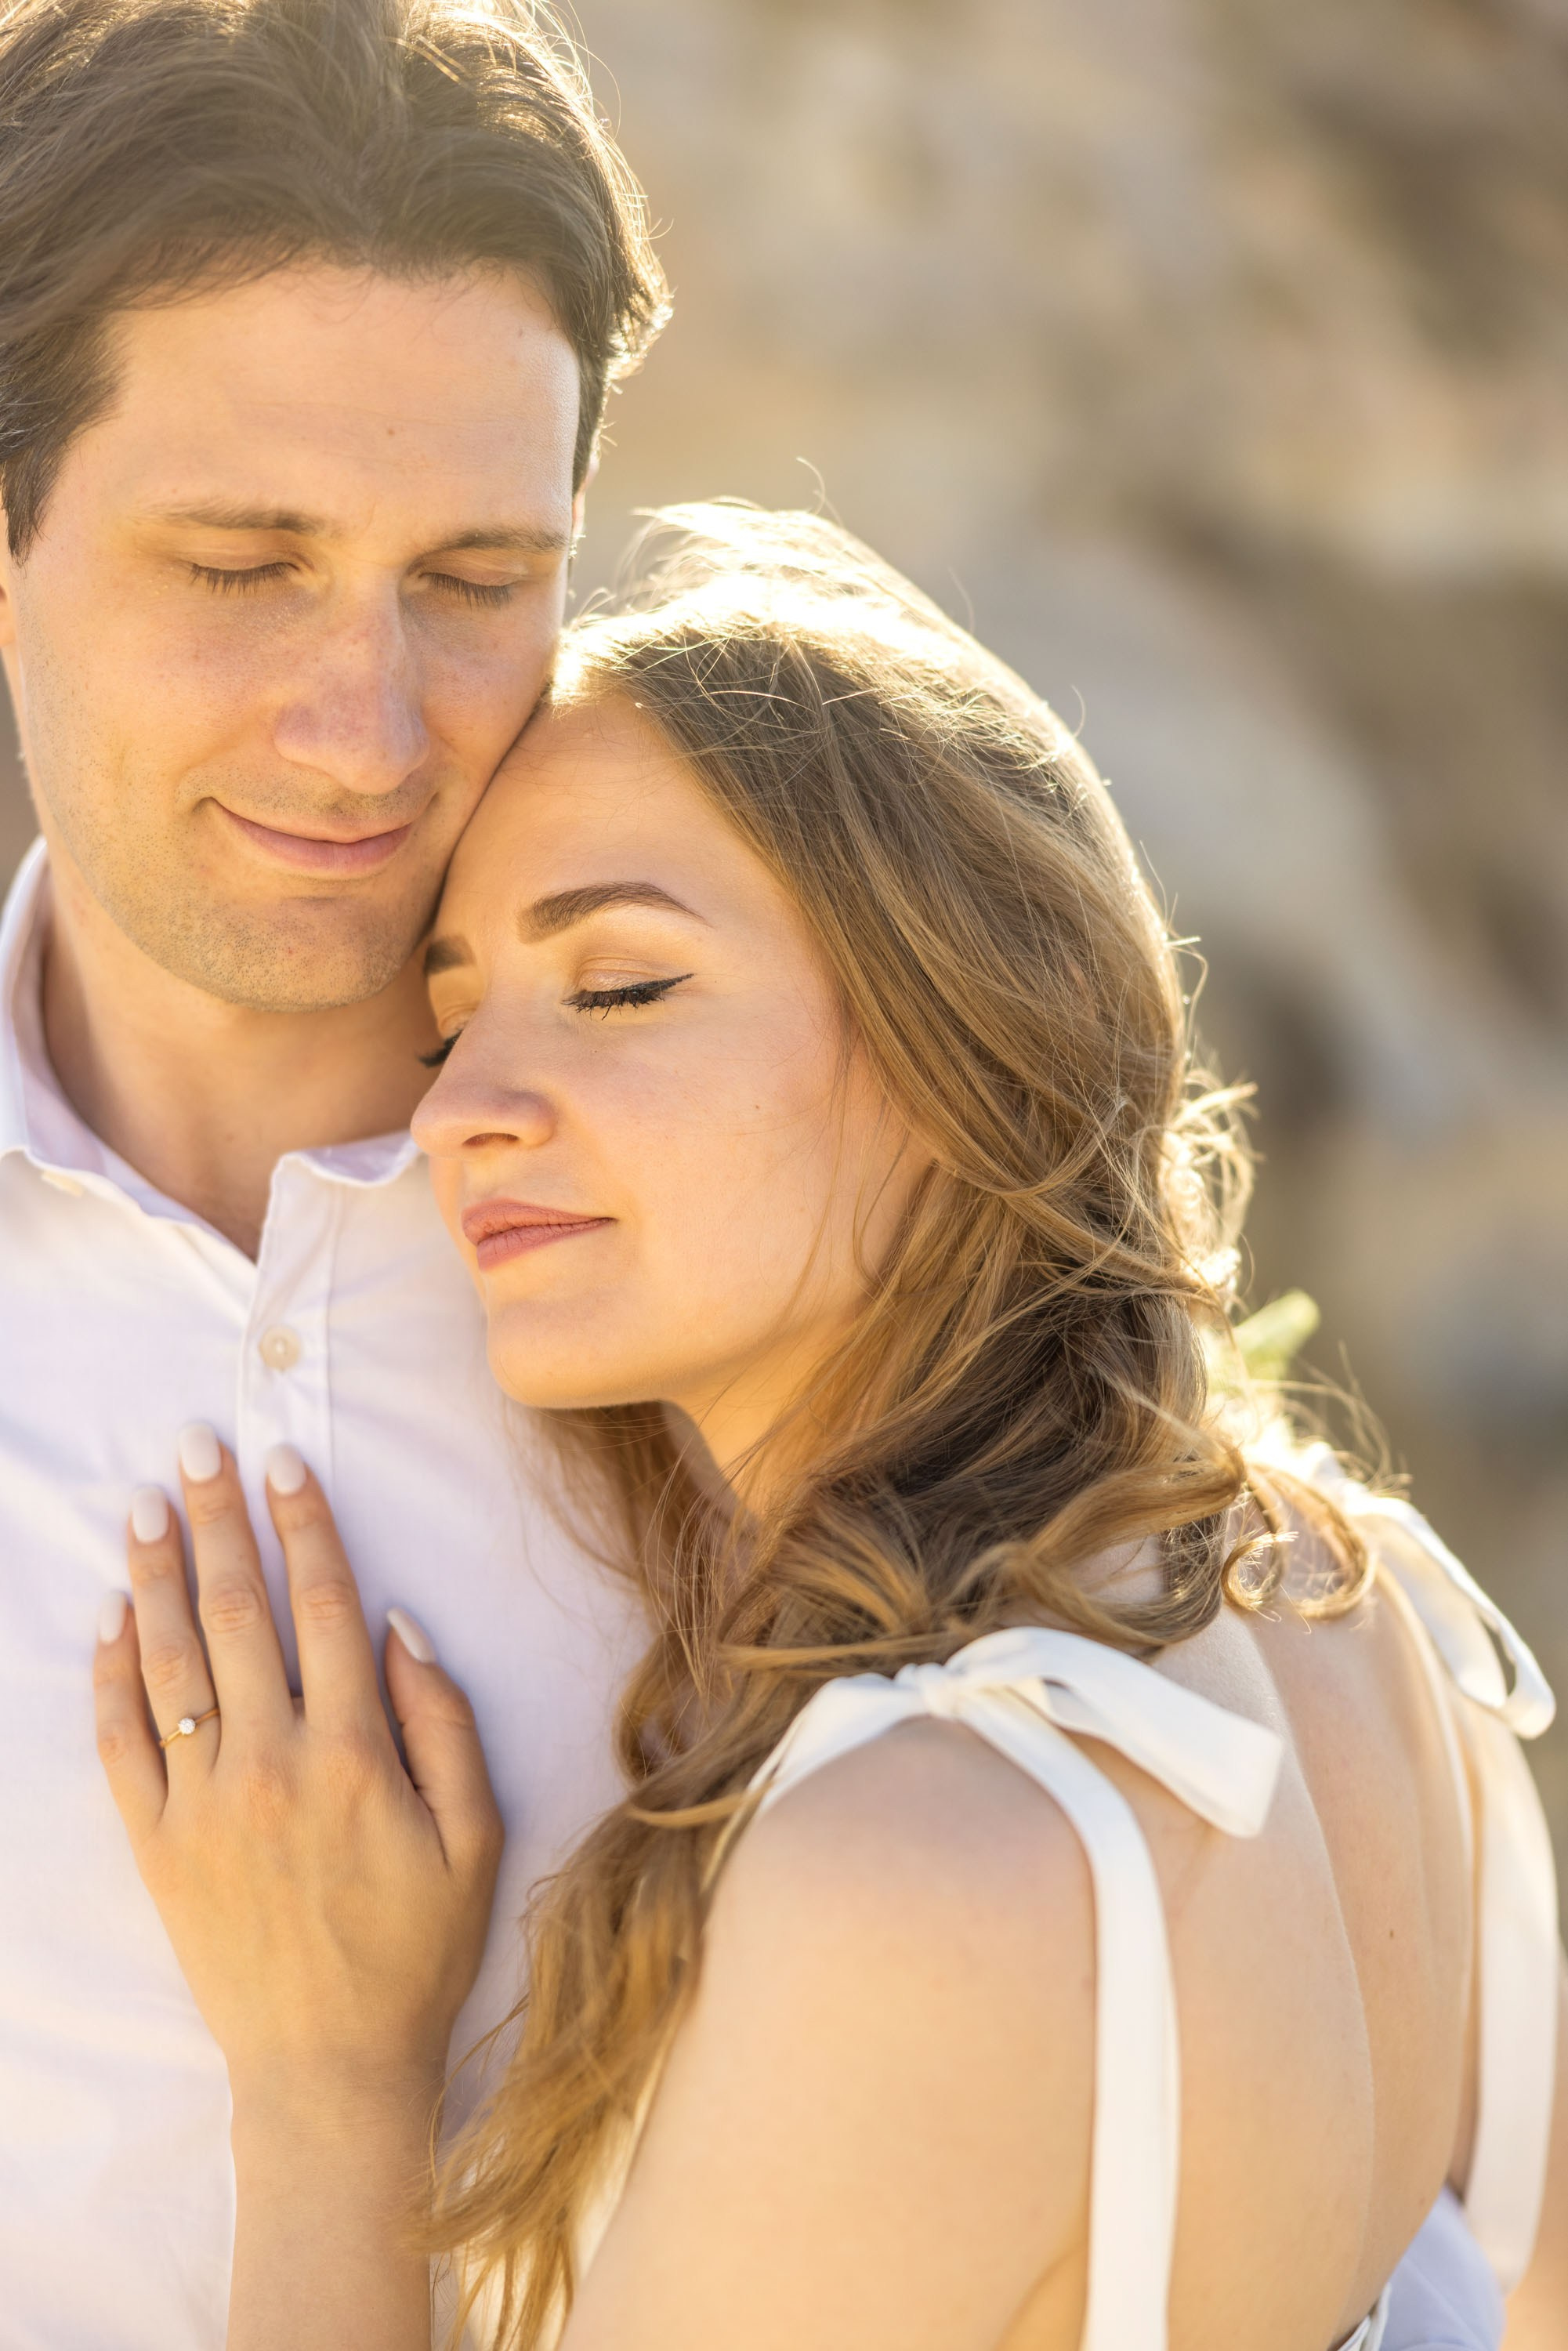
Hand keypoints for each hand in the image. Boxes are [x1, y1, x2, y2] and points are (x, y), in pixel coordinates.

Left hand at [93, 1430, 502, 2111]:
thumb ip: (443, 1724)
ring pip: (170, 1666)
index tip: (285, 1461)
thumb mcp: (476, 1837)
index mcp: (355, 1756)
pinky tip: (108, 1619)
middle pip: (238, 1614)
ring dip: (155, 1577)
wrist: (330, 2068)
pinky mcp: (158, 1848)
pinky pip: (121, 1747)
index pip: (322, 1608)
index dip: (304, 1525)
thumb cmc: (418, 1951)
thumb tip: (398, 1627)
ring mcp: (203, 1807)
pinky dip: (110, 1677)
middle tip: (197, 1445)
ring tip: (143, 1506)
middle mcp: (270, 1766)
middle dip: (218, 1519)